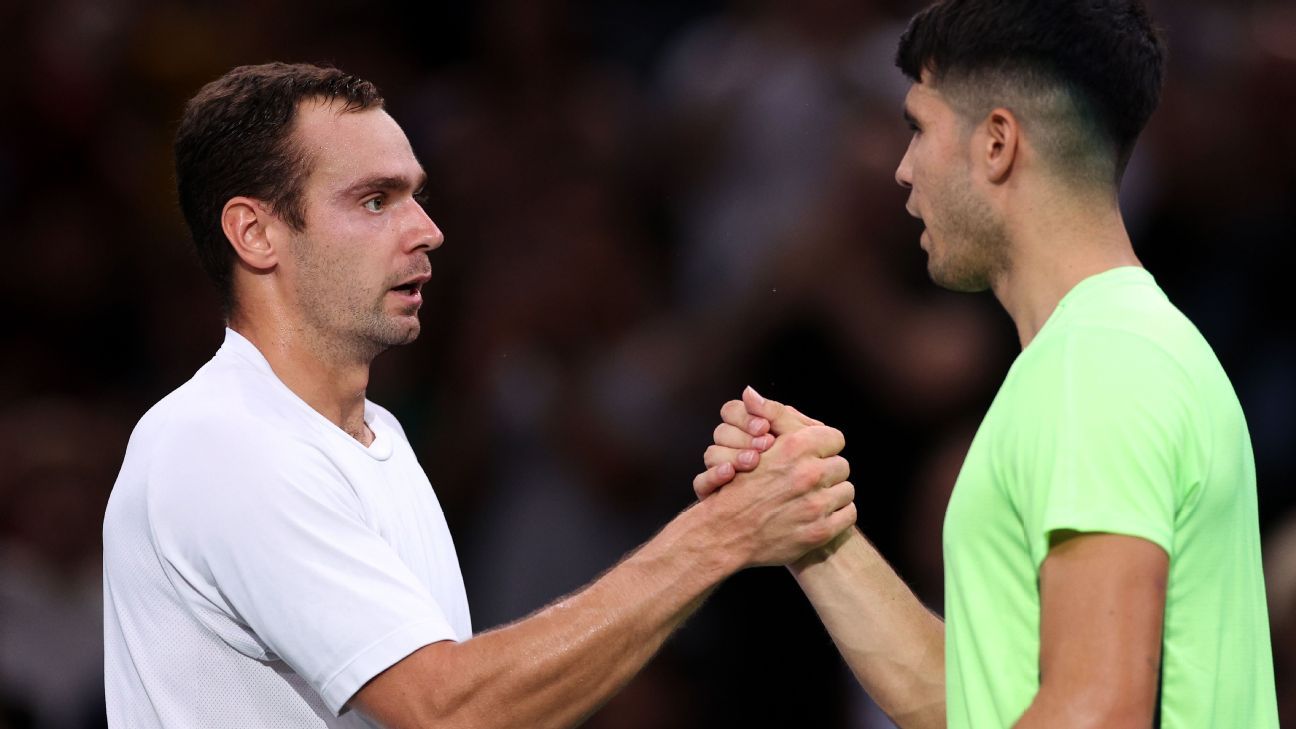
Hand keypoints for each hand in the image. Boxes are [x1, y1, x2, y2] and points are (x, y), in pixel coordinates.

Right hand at [693, 387, 854, 566]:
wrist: (724, 534)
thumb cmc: (737, 488)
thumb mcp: (749, 446)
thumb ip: (763, 418)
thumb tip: (750, 392)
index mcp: (795, 448)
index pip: (834, 438)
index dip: (824, 446)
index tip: (814, 455)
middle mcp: (809, 474)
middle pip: (842, 465)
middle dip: (828, 471)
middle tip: (810, 479)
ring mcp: (816, 504)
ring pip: (847, 490)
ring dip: (833, 493)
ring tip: (813, 497)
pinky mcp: (820, 531)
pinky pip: (848, 514)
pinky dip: (837, 515)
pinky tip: (818, 515)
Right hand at [694, 386, 823, 498]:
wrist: (793, 515)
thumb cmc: (801, 474)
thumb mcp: (797, 441)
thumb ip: (780, 415)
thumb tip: (751, 392)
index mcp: (746, 431)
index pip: (732, 411)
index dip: (745, 416)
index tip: (765, 427)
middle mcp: (730, 448)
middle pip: (721, 431)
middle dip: (743, 437)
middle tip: (766, 445)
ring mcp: (718, 471)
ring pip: (711, 454)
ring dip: (732, 455)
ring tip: (753, 461)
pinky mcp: (711, 494)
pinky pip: (701, 482)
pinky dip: (714, 476)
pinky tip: (730, 474)